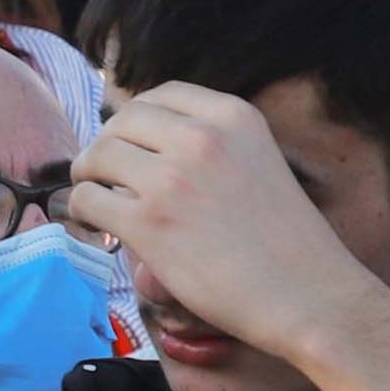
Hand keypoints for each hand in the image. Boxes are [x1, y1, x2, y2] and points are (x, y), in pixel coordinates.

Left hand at [68, 79, 389, 381]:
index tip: (131, 141)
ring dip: (88, 177)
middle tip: (105, 175)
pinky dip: (81, 211)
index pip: (162, 95)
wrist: (308, 296)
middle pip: (122, 120)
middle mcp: (201, 137)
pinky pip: (88, 200)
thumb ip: (213, 146)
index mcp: (233, 116)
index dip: (136, 118)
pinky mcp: (149, 222)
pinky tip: (95, 226)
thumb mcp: (260, 162)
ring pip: (97, 156)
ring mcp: (171, 178)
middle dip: (107, 145)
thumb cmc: (290, 243)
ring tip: (96, 200)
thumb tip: (151, 148)